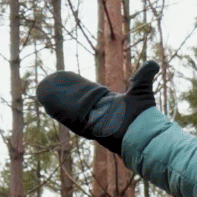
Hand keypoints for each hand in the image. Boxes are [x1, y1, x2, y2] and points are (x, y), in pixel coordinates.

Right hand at [36, 58, 159, 151]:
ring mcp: (91, 122)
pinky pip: (66, 116)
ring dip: (56, 101)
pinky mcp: (86, 127)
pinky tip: (43, 97)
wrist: (144, 133)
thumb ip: (145, 75)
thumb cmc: (144, 116)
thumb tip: (153, 63)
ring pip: (69, 109)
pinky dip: (55, 107)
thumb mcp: (142, 89)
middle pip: (76, 102)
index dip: (80, 89)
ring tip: (42, 90)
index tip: (69, 80)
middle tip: (50, 83)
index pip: (89, 97)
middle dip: (63, 94)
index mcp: (107, 106)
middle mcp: (99, 115)